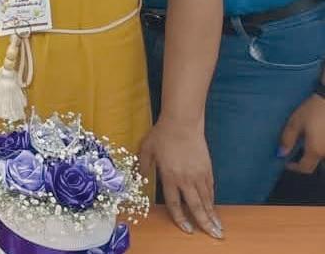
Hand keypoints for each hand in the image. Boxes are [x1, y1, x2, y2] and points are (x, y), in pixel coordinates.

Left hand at [140, 118, 221, 238]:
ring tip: (218, 227)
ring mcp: (198, 174)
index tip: (187, 229)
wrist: (182, 122)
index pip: (175, 203)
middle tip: (214, 236)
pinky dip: (212, 199)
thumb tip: (140, 179)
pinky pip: (210, 188)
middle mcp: (186, 179)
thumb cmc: (162, 135)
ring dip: (212, 214)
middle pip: (196, 206)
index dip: (181, 218)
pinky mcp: (207, 168)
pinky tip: (213, 206)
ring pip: (206, 199)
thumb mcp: (146, 150)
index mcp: (169, 176)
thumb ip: (143, 167)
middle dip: (205, 223)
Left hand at [279, 93, 324, 173]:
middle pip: (315, 163)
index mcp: (315, 151)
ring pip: (322, 157)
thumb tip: (281, 154)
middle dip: (304, 162)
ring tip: (304, 146)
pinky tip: (314, 139)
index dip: (295, 168)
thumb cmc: (313, 111)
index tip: (287, 163)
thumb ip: (287, 139)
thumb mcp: (295, 123)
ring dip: (313, 155)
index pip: (305, 168)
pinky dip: (319, 148)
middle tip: (295, 154)